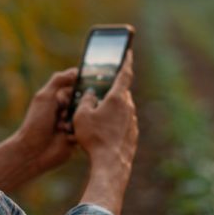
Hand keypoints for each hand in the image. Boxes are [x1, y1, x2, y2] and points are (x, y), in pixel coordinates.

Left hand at [13, 68, 77, 172]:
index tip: (86, 88)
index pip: (77, 88)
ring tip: (61, 126)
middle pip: (84, 102)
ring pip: (86, 117)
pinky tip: (66, 137)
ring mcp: (72, 124)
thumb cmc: (36, 121)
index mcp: (58, 98)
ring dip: (75, 120)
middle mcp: (67, 110)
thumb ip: (58, 81)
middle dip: (77, 106)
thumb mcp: (45, 96)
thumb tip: (75, 71)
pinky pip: (85, 131)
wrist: (34, 150)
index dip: (80, 88)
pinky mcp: (77, 138)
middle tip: (64, 112)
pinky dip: (76, 133)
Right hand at [74, 50, 137, 214]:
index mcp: (116, 97)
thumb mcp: (81, 115)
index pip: (124, 73)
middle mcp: (128, 106)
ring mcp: (132, 120)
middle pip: (121, 92)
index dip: (125, 60)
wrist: (111, 163)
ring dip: (112, 107)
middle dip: (111, 89)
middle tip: (100, 88)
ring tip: (97, 114)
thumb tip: (90, 94)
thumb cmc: (94, 138)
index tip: (128, 51)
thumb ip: (85, 99)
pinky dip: (115, 121)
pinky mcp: (133, 133)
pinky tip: (103, 130)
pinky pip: (123, 121)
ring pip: (122, 107)